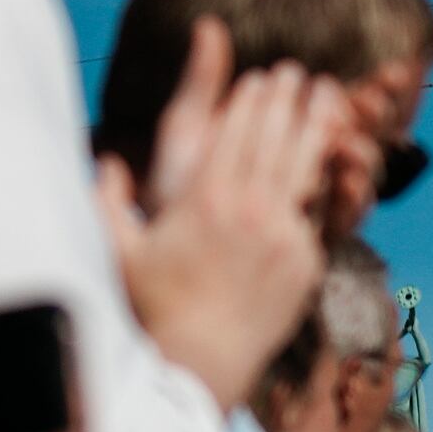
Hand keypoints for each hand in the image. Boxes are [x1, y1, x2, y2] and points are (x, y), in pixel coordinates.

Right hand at [105, 19, 339, 398]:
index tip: (259, 76)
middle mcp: (251, 210)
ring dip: (315, 126)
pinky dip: (321, 179)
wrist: (202, 359)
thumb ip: (109, 201)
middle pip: (276, 137)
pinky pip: (316, 210)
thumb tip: (106, 161)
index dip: (250, 99)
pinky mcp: (305, 261)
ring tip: (326, 98)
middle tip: (294, 72)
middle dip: (286, 99)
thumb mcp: (121, 250)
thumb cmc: (155, 306)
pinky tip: (326, 159)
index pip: (236, 131)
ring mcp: (284, 235)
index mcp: (206, 198)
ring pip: (306, 165)